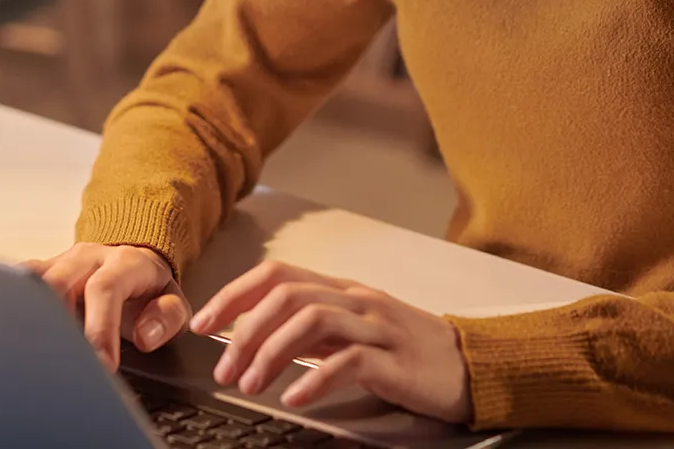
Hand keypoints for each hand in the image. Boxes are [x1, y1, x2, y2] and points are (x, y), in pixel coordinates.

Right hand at [24, 242, 191, 371]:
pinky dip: (12, 304)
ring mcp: (59, 262)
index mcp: (124, 262)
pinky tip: (12, 331)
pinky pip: (16, 282)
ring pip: (31, 280)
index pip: (106, 289)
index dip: (100, 328)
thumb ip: (167, 318)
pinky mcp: (39, 272)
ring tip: (32, 352)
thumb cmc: (146, 292)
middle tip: (60, 363)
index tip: (101, 366)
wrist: (129, 262)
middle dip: (56, 324)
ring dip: (30, 315)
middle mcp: (87, 257)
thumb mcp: (172, 303)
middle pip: (59, 281)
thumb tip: (144, 336)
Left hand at [190, 261, 472, 423]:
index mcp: (342, 288)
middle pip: (287, 296)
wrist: (470, 365)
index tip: (203, 322)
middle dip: (245, 330)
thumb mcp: (354, 329)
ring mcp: (377, 326)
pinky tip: (293, 398)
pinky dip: (314, 380)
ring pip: (311, 322)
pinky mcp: (395, 360)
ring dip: (271, 353)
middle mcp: (356, 299)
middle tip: (224, 367)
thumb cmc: (408, 350)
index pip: (278, 275)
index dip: (234, 295)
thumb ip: (312, 327)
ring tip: (250, 384)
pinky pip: (347, 362)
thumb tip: (256, 332)